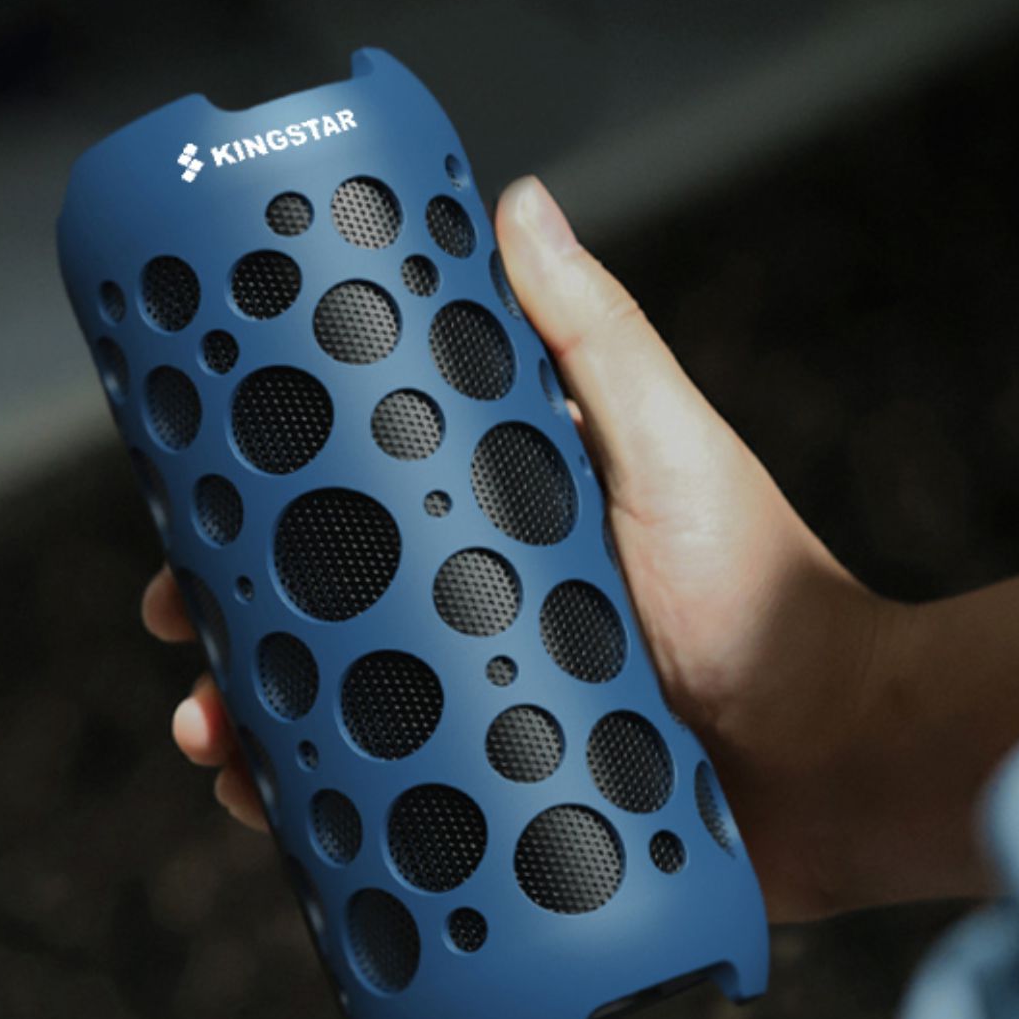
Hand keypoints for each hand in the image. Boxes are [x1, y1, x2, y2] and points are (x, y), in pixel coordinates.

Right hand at [145, 176, 1018, 919]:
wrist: (837, 755)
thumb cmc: (765, 592)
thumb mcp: (669, 446)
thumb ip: (593, 336)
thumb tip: (517, 202)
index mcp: (501, 527)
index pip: (357, 503)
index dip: (268, 504)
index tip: (198, 508)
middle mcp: (483, 614)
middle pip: (328, 612)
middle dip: (238, 623)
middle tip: (182, 635)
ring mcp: (490, 709)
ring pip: (341, 714)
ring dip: (259, 727)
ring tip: (215, 744)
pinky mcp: (507, 797)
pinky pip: (397, 805)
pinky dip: (326, 813)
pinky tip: (277, 816)